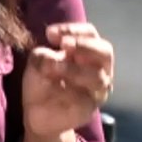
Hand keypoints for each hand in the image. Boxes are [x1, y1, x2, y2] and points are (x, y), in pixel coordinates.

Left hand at [22, 22, 113, 137]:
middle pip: (105, 51)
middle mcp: (99, 69)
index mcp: (87, 52)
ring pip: (97, 77)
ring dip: (74, 69)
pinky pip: (84, 99)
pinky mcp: (89, 108)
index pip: (90, 33)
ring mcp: (97, 90)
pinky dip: (67, 92)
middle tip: (64, 45)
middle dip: (84, 45)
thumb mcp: (37, 61)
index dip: (73, 30)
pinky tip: (54, 91)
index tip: (50, 34)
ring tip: (53, 68)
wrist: (36, 111)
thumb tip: (52, 59)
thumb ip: (43, 55)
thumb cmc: (42, 79)